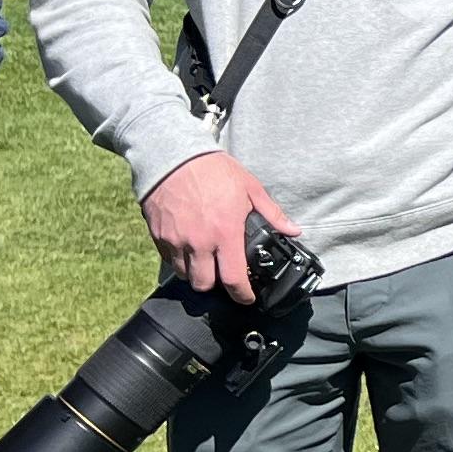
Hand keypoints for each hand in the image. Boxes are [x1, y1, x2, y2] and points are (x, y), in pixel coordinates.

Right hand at [142, 151, 302, 300]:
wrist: (172, 154)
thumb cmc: (213, 169)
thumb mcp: (250, 187)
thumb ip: (272, 213)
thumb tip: (293, 230)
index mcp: (225, 233)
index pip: (233, 279)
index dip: (241, 295)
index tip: (246, 297)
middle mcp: (199, 242)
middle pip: (204, 285)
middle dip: (216, 286)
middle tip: (224, 276)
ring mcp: (176, 240)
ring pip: (185, 275)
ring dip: (197, 274)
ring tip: (206, 262)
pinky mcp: (159, 235)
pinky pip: (169, 259)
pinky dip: (179, 260)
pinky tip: (189, 248)